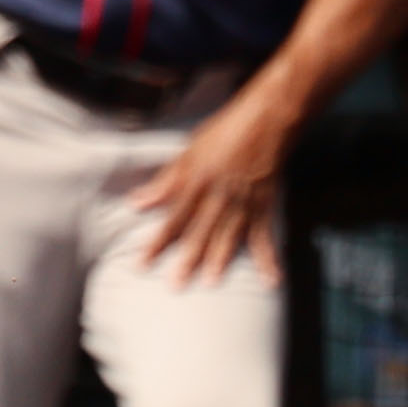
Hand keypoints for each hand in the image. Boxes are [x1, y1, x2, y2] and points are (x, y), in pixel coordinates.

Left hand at [125, 94, 289, 286]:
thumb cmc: (223, 133)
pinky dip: (268, 259)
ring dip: (220, 260)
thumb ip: (165, 181)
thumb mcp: (188, 152)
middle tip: (175, 285)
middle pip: (199, 231)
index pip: (172, 218)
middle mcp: (219, 194)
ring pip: (229, 236)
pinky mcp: (265, 205)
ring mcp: (244, 201)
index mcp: (196, 181)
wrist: (267, 121)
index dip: (157, 242)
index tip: (142, 264)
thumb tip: (136, 203)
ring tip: (210, 282)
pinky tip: (271, 280)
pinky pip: (265, 236)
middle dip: (187, 259)